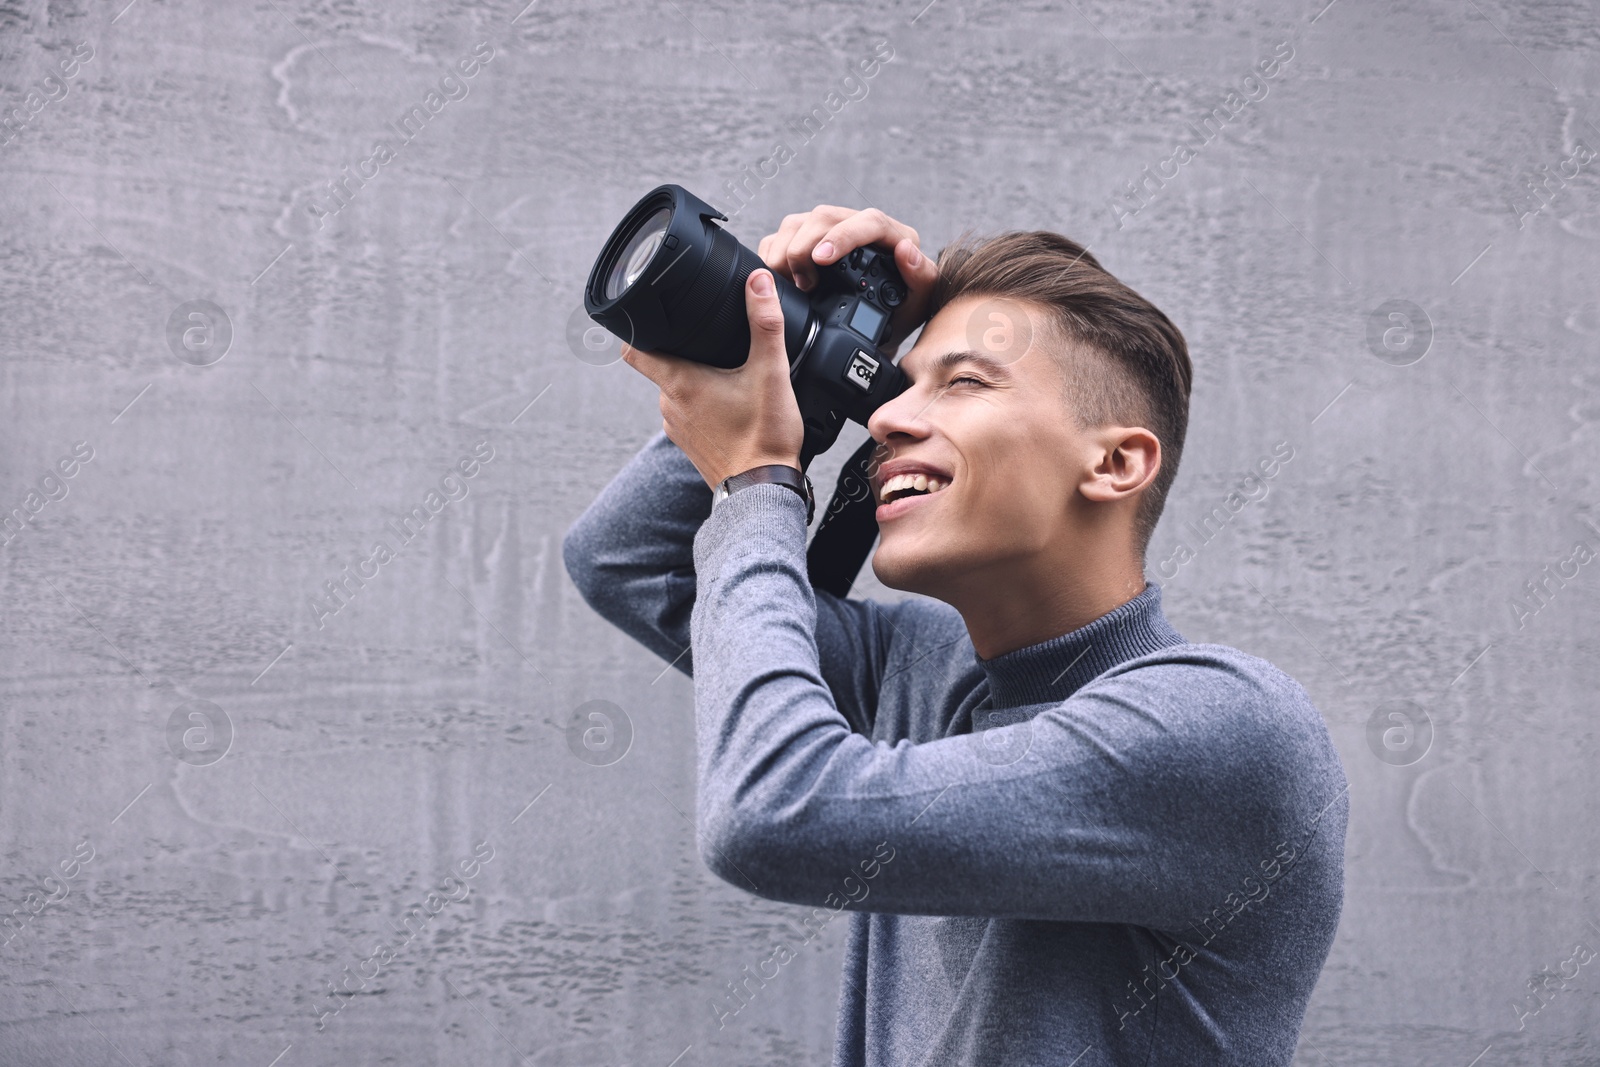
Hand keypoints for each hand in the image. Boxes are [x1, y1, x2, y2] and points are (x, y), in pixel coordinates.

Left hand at [622, 269, 803, 489]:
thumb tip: (758, 283)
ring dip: (696, 379)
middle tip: (711, 342)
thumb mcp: (771, 373)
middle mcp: (669, 406)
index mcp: (679, 382)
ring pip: (678, 390)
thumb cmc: (763, 439)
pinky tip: (731, 404)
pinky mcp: (691, 444)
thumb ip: (764, 324)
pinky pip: (690, 413)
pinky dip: (704, 403)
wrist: (763, 492)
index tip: (646, 314)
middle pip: (662, 364)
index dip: (635, 326)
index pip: (633, 348)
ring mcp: (677, 428)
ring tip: (728, 374)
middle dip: (682, 350)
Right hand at [757, 205, 938, 355]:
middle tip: (803, 283)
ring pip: (799, 223)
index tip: (822, 259)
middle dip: (805, 246)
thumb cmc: (899, 316)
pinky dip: (772, 255)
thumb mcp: (918, 304)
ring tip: (789, 283)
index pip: (868, 221)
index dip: (842, 236)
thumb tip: (905, 250)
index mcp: (892, 236)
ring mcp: (830, 233)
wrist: (875, 331)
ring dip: (786, 251)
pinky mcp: (807, 242)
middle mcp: (859, 227)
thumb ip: (921, 278)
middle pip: (825, 216)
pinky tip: (777, 279)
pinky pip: (781, 236)